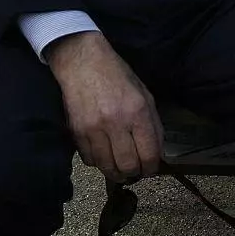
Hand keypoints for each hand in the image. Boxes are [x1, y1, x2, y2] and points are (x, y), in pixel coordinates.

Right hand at [46, 32, 163, 183]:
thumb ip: (153, 125)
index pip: (149, 155)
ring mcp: (94, 129)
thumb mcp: (144, 94)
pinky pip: (90, 160)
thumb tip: (157, 153)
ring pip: (108, 167)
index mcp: (137, 111)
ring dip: (116, 172)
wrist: (82, 62)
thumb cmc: (117, 75)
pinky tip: (103, 154)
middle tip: (135, 170)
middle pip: (128, 166)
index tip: (149, 169)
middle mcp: (116, 122)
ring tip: (120, 168)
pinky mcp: (77, 132)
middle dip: (134, 173)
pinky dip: (98, 162)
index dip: (151, 168)